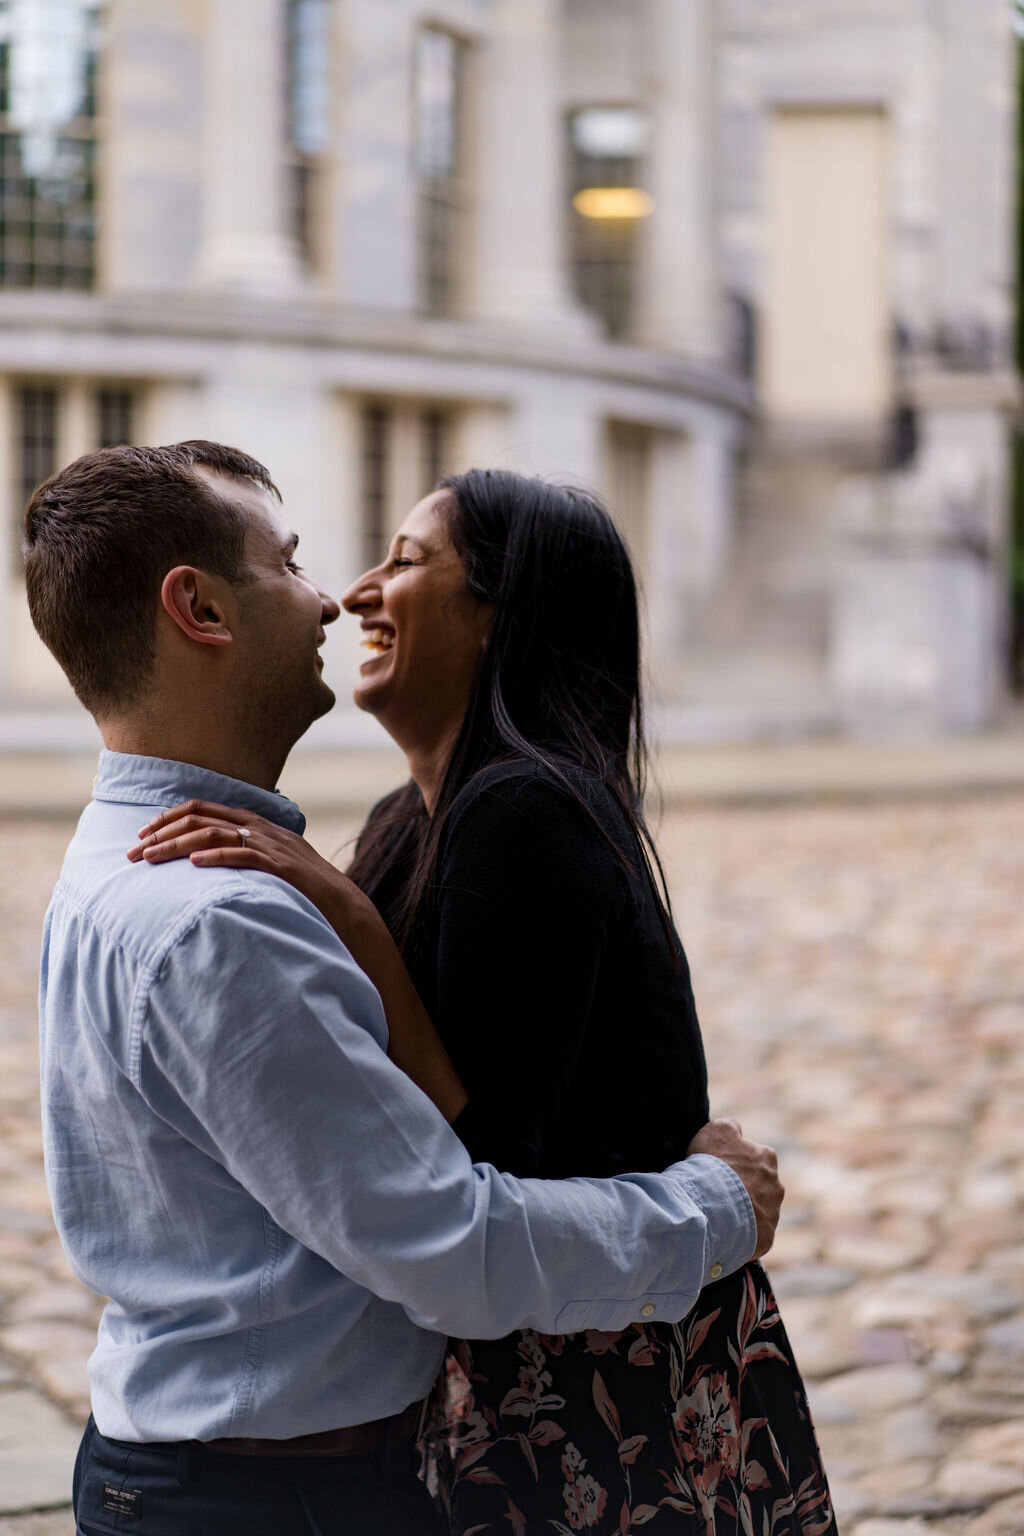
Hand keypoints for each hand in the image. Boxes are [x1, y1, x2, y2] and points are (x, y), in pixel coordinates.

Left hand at [127, 799, 356, 928]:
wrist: (344, 906)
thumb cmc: (303, 890)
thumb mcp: (270, 863)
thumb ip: (243, 854)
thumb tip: (204, 859)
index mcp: (256, 824)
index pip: (203, 808)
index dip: (169, 818)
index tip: (142, 835)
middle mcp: (261, 828)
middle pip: (201, 817)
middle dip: (162, 831)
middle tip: (134, 851)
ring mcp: (272, 845)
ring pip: (214, 833)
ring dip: (178, 845)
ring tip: (151, 858)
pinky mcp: (281, 866)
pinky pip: (244, 855)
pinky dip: (216, 856)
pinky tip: (194, 863)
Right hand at [687, 1118, 782, 1260]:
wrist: (710, 1203)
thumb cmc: (712, 1164)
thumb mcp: (716, 1129)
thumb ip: (730, 1126)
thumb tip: (736, 1129)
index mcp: (767, 1158)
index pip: (756, 1158)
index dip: (736, 1164)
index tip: (721, 1171)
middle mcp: (776, 1185)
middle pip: (760, 1186)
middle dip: (744, 1190)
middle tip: (719, 1194)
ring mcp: (773, 1213)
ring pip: (758, 1212)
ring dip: (744, 1212)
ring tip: (720, 1215)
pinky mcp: (766, 1237)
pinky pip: (755, 1235)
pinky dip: (743, 1234)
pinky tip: (725, 1231)